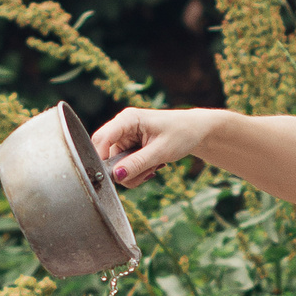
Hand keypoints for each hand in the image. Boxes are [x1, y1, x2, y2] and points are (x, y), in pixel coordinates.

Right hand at [91, 107, 218, 188]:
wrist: (196, 131)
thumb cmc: (182, 133)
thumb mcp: (161, 151)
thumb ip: (137, 164)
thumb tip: (117, 176)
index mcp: (127, 119)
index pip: (101, 138)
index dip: (100, 159)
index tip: (111, 177)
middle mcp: (122, 126)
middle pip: (106, 155)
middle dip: (123, 170)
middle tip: (145, 174)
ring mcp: (125, 137)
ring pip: (116, 164)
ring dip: (134, 173)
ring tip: (154, 168)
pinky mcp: (130, 147)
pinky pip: (124, 166)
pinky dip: (137, 172)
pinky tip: (152, 167)